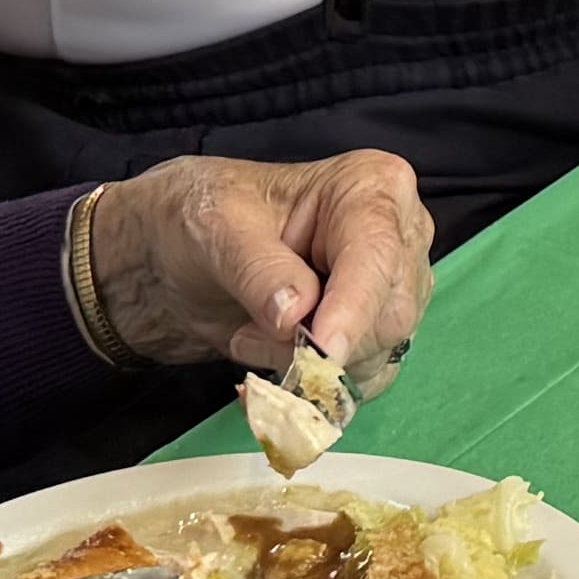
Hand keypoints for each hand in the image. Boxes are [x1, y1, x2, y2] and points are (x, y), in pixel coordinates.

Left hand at [77, 148, 431, 382]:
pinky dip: (311, 390)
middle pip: (389, 316)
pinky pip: (361, 383)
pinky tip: (267, 364)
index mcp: (372, 188)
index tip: (320, 351)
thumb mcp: (215, 228)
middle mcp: (397, 239)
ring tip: (248, 337)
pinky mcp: (374, 337)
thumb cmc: (203, 219)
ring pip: (377, 357)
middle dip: (318, 342)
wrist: (180, 257)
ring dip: (305, 367)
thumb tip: (297, 315)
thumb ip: (257, 269)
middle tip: (246, 335)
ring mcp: (390, 292)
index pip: (378, 256)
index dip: (352, 309)